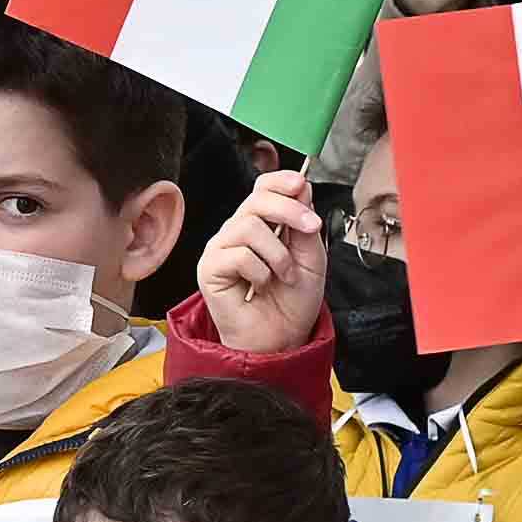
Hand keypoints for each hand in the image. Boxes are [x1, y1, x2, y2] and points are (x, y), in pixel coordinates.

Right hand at [200, 169, 330, 355]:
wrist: (282, 340)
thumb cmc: (293, 303)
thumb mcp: (311, 258)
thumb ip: (304, 224)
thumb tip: (301, 187)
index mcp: (261, 225)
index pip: (263, 189)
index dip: (280, 181)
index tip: (301, 184)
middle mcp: (237, 232)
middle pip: (256, 200)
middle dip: (289, 210)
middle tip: (311, 228)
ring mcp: (221, 249)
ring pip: (249, 226)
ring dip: (278, 254)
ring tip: (284, 276)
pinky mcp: (210, 269)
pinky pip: (238, 254)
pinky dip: (260, 272)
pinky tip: (260, 287)